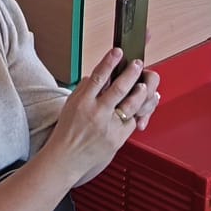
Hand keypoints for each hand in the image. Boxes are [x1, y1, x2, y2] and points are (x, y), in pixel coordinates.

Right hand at [41, 50, 161, 184]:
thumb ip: (86, 89)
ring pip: (131, 104)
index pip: (98, 77)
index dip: (110, 62)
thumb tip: (101, 74)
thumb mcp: (71, 104)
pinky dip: (138, 111)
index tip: (118, 52)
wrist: (67, 159)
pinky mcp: (118, 139)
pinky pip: (132, 121)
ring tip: (144, 83)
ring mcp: (109, 127)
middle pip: (119, 88)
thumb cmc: (67, 131)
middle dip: (132, 73)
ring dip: (141, 91)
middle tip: (137, 64)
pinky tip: (141, 104)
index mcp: (82, 102)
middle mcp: (96, 113)